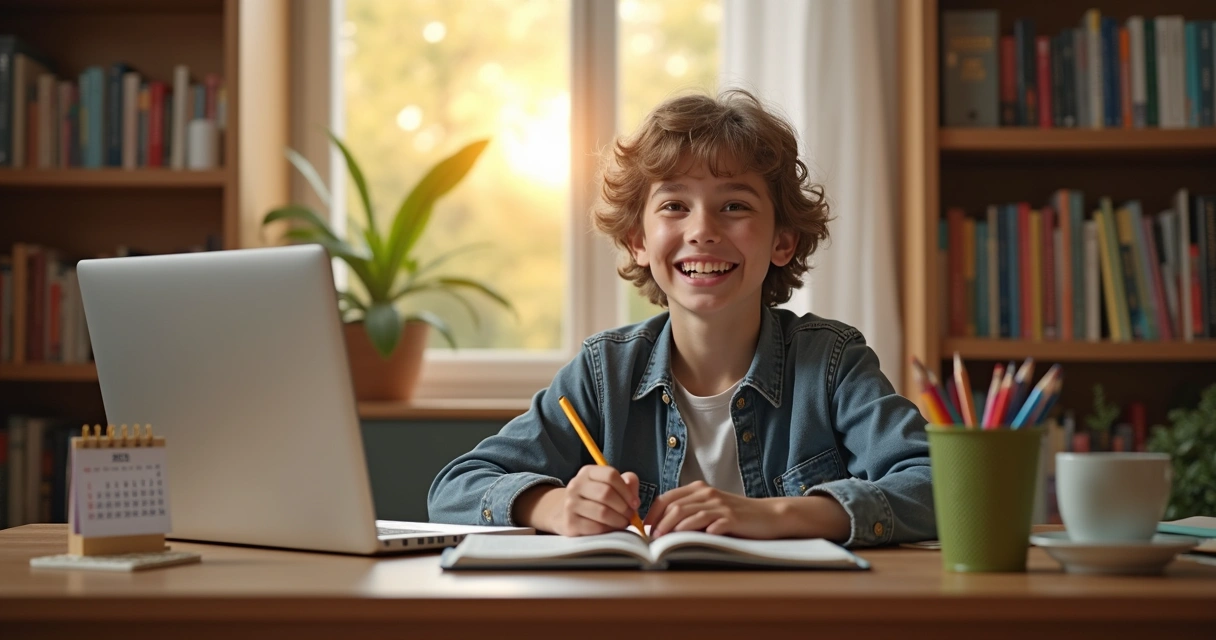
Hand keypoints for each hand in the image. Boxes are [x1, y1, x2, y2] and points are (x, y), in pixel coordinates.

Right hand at [519, 465, 640, 536]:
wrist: (566, 514)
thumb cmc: (595, 499)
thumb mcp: (610, 486)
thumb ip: (627, 483)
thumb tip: (633, 494)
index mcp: (588, 472)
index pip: (610, 475)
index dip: (627, 490)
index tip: (635, 503)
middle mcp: (576, 485)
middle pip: (606, 493)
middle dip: (624, 507)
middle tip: (630, 516)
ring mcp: (570, 504)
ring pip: (602, 512)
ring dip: (618, 520)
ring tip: (623, 523)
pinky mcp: (570, 522)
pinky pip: (595, 527)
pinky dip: (608, 530)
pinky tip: (610, 529)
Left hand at [643, 481, 783, 538]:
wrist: (767, 515)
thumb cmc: (735, 515)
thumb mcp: (710, 508)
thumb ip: (690, 511)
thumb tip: (662, 527)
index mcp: (699, 489)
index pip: (667, 498)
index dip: (653, 513)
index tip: (645, 528)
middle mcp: (707, 494)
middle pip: (675, 506)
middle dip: (660, 524)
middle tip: (653, 539)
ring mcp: (719, 505)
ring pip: (689, 515)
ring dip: (673, 529)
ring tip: (665, 542)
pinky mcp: (731, 518)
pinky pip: (710, 524)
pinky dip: (699, 533)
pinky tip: (691, 541)